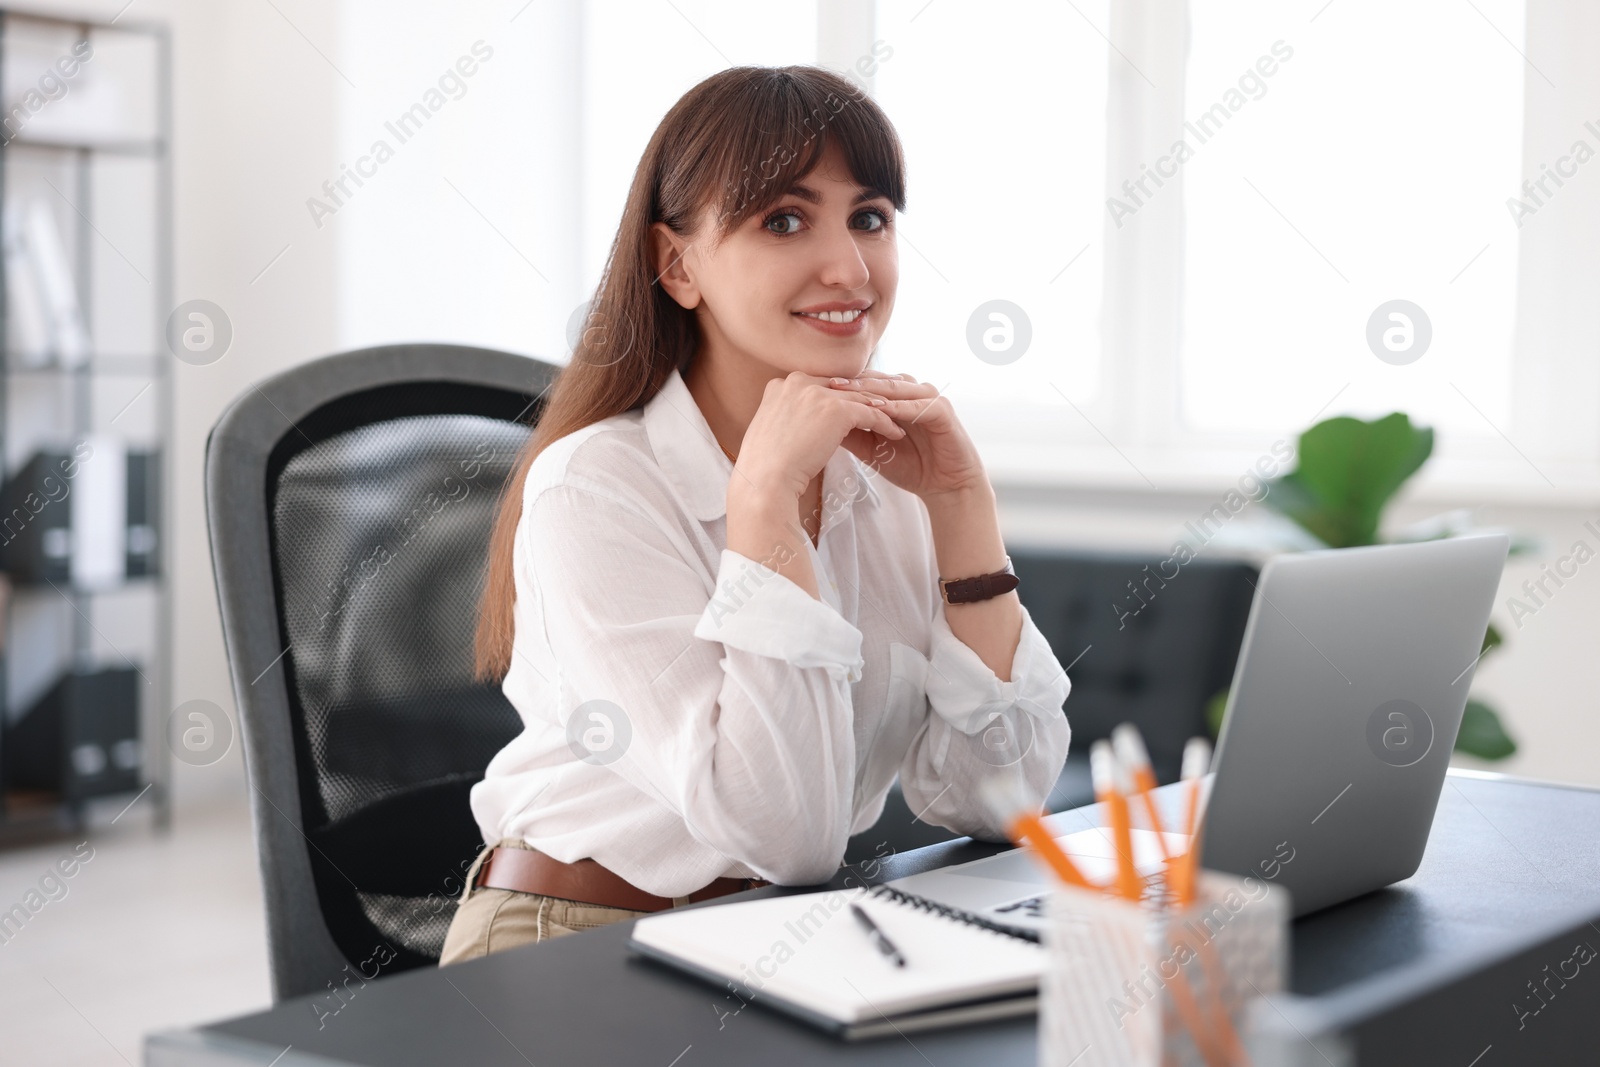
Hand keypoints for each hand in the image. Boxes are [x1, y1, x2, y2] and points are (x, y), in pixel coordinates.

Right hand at [733, 371, 907, 505]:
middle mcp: (798, 381)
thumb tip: (801, 424)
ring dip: (882, 409)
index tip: (859, 404)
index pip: (822, 385)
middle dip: (866, 396)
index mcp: (782, 385)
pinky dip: (886, 423)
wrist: (764, 481)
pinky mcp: (836, 409)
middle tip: (888, 406)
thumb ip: (789, 416)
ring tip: (898, 419)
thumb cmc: (765, 467)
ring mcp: (817, 393)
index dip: (843, 396)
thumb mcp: (773, 430)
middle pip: (843, 386)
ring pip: (860, 397)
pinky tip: (896, 433)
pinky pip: (871, 413)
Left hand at [828, 371, 988, 503]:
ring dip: (874, 391)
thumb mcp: (872, 450)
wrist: (944, 486)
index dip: (843, 386)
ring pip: (897, 388)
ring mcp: (929, 398)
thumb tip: (818, 423)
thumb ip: (852, 433)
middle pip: (879, 380)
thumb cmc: (910, 466)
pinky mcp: (943, 411)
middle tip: (828, 384)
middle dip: (853, 383)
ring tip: (850, 393)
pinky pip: (919, 405)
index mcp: (896, 396)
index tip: (815, 389)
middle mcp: (912, 391)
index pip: (866, 383)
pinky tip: (882, 410)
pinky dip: (900, 407)